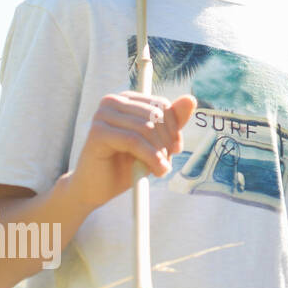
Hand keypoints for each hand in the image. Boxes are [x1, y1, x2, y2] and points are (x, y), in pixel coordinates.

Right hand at [68, 92, 197, 210]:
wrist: (96, 188)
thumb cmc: (126, 163)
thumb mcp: (156, 141)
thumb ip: (173, 122)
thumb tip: (190, 98)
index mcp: (127, 99)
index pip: (162, 104)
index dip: (174, 127)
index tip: (176, 148)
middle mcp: (113, 101)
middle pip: (155, 114)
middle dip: (167, 140)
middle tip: (167, 162)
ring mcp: (102, 115)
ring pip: (146, 127)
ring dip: (159, 152)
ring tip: (161, 169)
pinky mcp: (97, 132)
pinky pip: (133, 141)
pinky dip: (150, 156)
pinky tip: (156, 171)